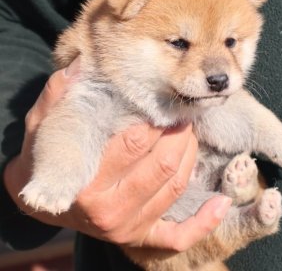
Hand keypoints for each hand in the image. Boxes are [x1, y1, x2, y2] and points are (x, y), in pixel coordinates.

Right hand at [4, 59, 231, 250]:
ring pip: (175, 187)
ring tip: (189, 133)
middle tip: (181, 116)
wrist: (43, 201)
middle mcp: (108, 211)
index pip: (134, 143)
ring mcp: (127, 228)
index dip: (155, 119)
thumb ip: (58, 95)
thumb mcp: (41, 125)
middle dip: (179, 134)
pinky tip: (220, 203)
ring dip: (191, 155)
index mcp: (86, 182)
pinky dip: (203, 221)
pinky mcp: (139, 238)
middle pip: (163, 165)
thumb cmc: (45, 159)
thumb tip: (83, 63)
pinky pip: (178, 236)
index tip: (164, 103)